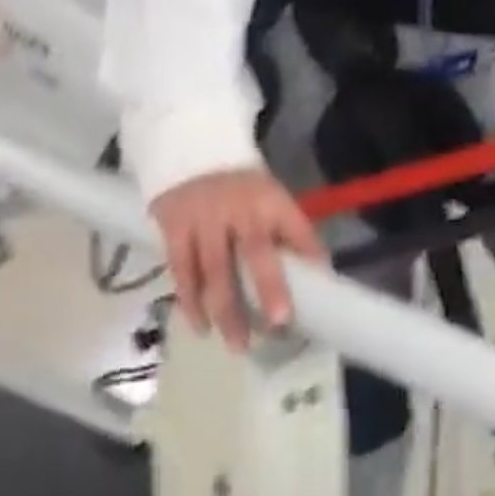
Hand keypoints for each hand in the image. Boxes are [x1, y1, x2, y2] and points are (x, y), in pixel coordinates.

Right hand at [151, 167, 326, 351]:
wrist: (190, 151)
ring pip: (215, 269)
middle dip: (268, 287)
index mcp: (270, 201)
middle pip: (255, 251)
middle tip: (277, 325)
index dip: (308, 256)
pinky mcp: (174, 228)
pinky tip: (200, 326)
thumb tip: (318, 276)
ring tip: (238, 344)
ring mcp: (204, 218)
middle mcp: (239, 209)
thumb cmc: (242, 190)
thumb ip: (289, 234)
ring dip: (226, 310)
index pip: (296, 228)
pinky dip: (190, 301)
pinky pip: (181, 270)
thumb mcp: (271, 200)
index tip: (320, 288)